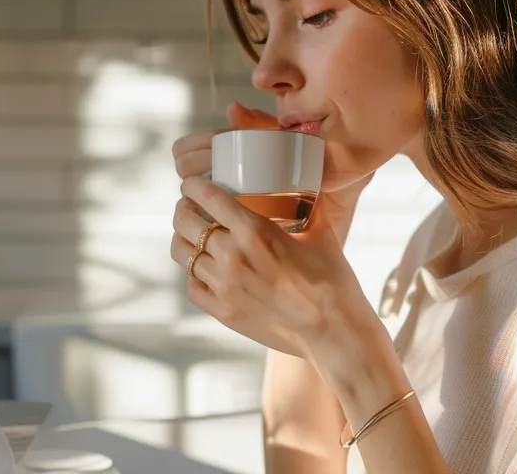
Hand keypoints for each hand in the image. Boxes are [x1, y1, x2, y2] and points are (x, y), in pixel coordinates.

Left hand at [169, 104, 376, 356]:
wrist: (334, 331)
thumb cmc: (332, 281)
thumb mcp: (321, 235)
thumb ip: (308, 208)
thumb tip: (306, 189)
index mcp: (255, 231)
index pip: (207, 196)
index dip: (192, 186)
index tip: (190, 184)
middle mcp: (233, 256)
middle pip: (185, 222)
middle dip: (183, 209)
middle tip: (188, 207)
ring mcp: (224, 286)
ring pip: (182, 253)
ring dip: (184, 240)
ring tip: (191, 236)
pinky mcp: (224, 312)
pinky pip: (192, 286)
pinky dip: (194, 275)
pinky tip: (204, 270)